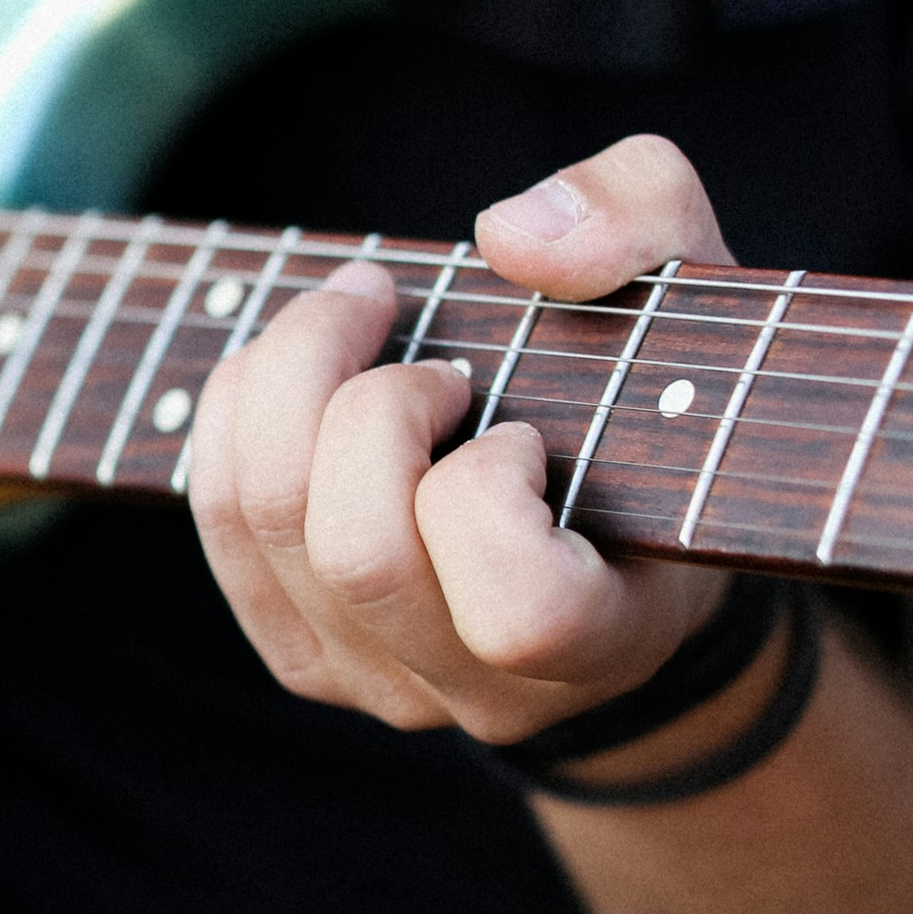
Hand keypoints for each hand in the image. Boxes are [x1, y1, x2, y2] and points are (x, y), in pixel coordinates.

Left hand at [188, 135, 734, 743]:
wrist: (612, 527)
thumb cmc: (655, 404)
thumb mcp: (693, 288)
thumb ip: (638, 220)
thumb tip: (509, 237)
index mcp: (607, 640)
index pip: (520, 613)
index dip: (489, 492)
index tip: (516, 423)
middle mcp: (486, 693)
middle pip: (359, 553)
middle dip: (367, 403)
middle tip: (424, 345)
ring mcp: (382, 683)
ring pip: (269, 529)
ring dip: (285, 383)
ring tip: (355, 316)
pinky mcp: (304, 654)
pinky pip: (219, 526)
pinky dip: (233, 414)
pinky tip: (291, 366)